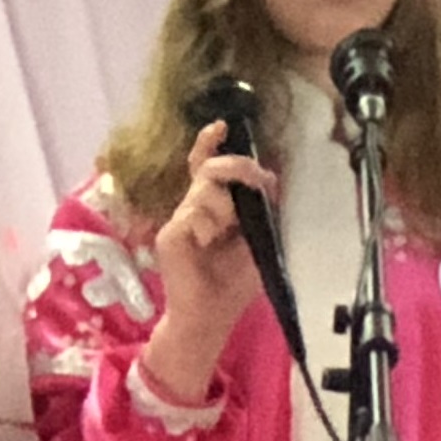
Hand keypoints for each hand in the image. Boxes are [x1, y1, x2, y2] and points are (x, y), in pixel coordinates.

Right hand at [145, 120, 279, 404]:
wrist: (211, 315)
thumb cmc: (235, 282)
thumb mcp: (260, 240)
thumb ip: (263, 210)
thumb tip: (271, 180)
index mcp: (212, 207)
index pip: (205, 165)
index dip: (210, 143)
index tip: (223, 125)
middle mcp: (192, 208)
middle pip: (210, 169)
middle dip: (237, 167)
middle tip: (256, 180)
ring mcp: (179, 220)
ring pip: (206, 191)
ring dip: (226, 208)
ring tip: (225, 234)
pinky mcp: (170, 235)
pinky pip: (194, 214)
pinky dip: (210, 226)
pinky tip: (208, 245)